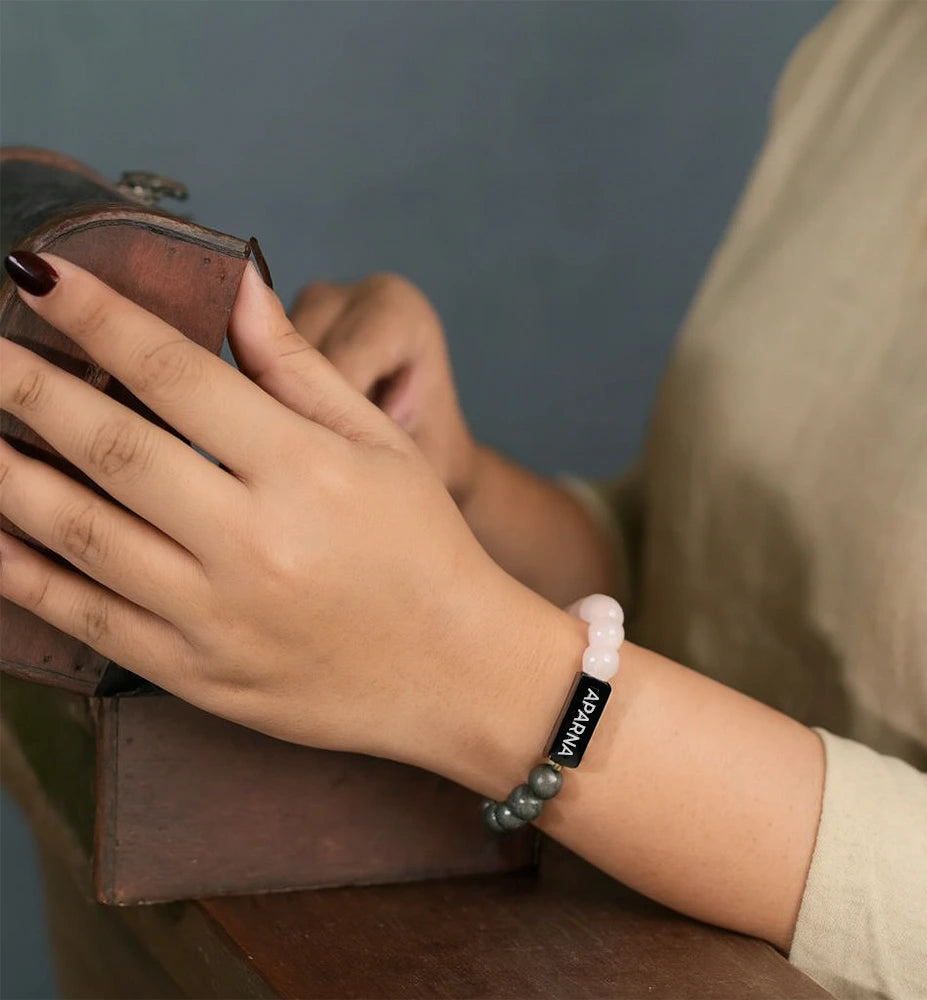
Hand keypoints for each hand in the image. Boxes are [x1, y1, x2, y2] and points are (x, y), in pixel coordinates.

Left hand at [0, 252, 543, 766]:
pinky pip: (87, 619)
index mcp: (305, 472)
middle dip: (26, 386)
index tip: (39, 274)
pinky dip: (21, 574)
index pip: (179, 375)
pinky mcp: (196, 674)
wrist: (456, 673)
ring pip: (79, 532)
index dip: (101, 318)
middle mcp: (252, 542)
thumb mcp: (381, 447)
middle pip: (112, 447)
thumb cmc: (428, 550)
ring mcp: (215, 616)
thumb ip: (298, 366)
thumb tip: (235, 283)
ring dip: (6, 472)